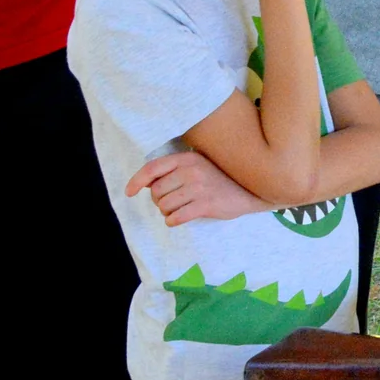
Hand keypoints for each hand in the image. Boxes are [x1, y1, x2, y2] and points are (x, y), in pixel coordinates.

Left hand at [127, 149, 268, 225]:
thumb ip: (175, 171)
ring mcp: (199, 187)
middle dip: (159, 201)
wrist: (250, 191)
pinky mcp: (206, 204)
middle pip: (156, 192)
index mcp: (187, 158)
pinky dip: (173, 221)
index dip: (136, 181)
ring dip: (167, 212)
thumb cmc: (220, 180)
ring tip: (180, 209)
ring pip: (164, 206)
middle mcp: (191, 170)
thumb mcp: (198, 167)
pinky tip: (180, 218)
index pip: (153, 168)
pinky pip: (176, 217)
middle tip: (172, 202)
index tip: (128, 192)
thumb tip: (148, 184)